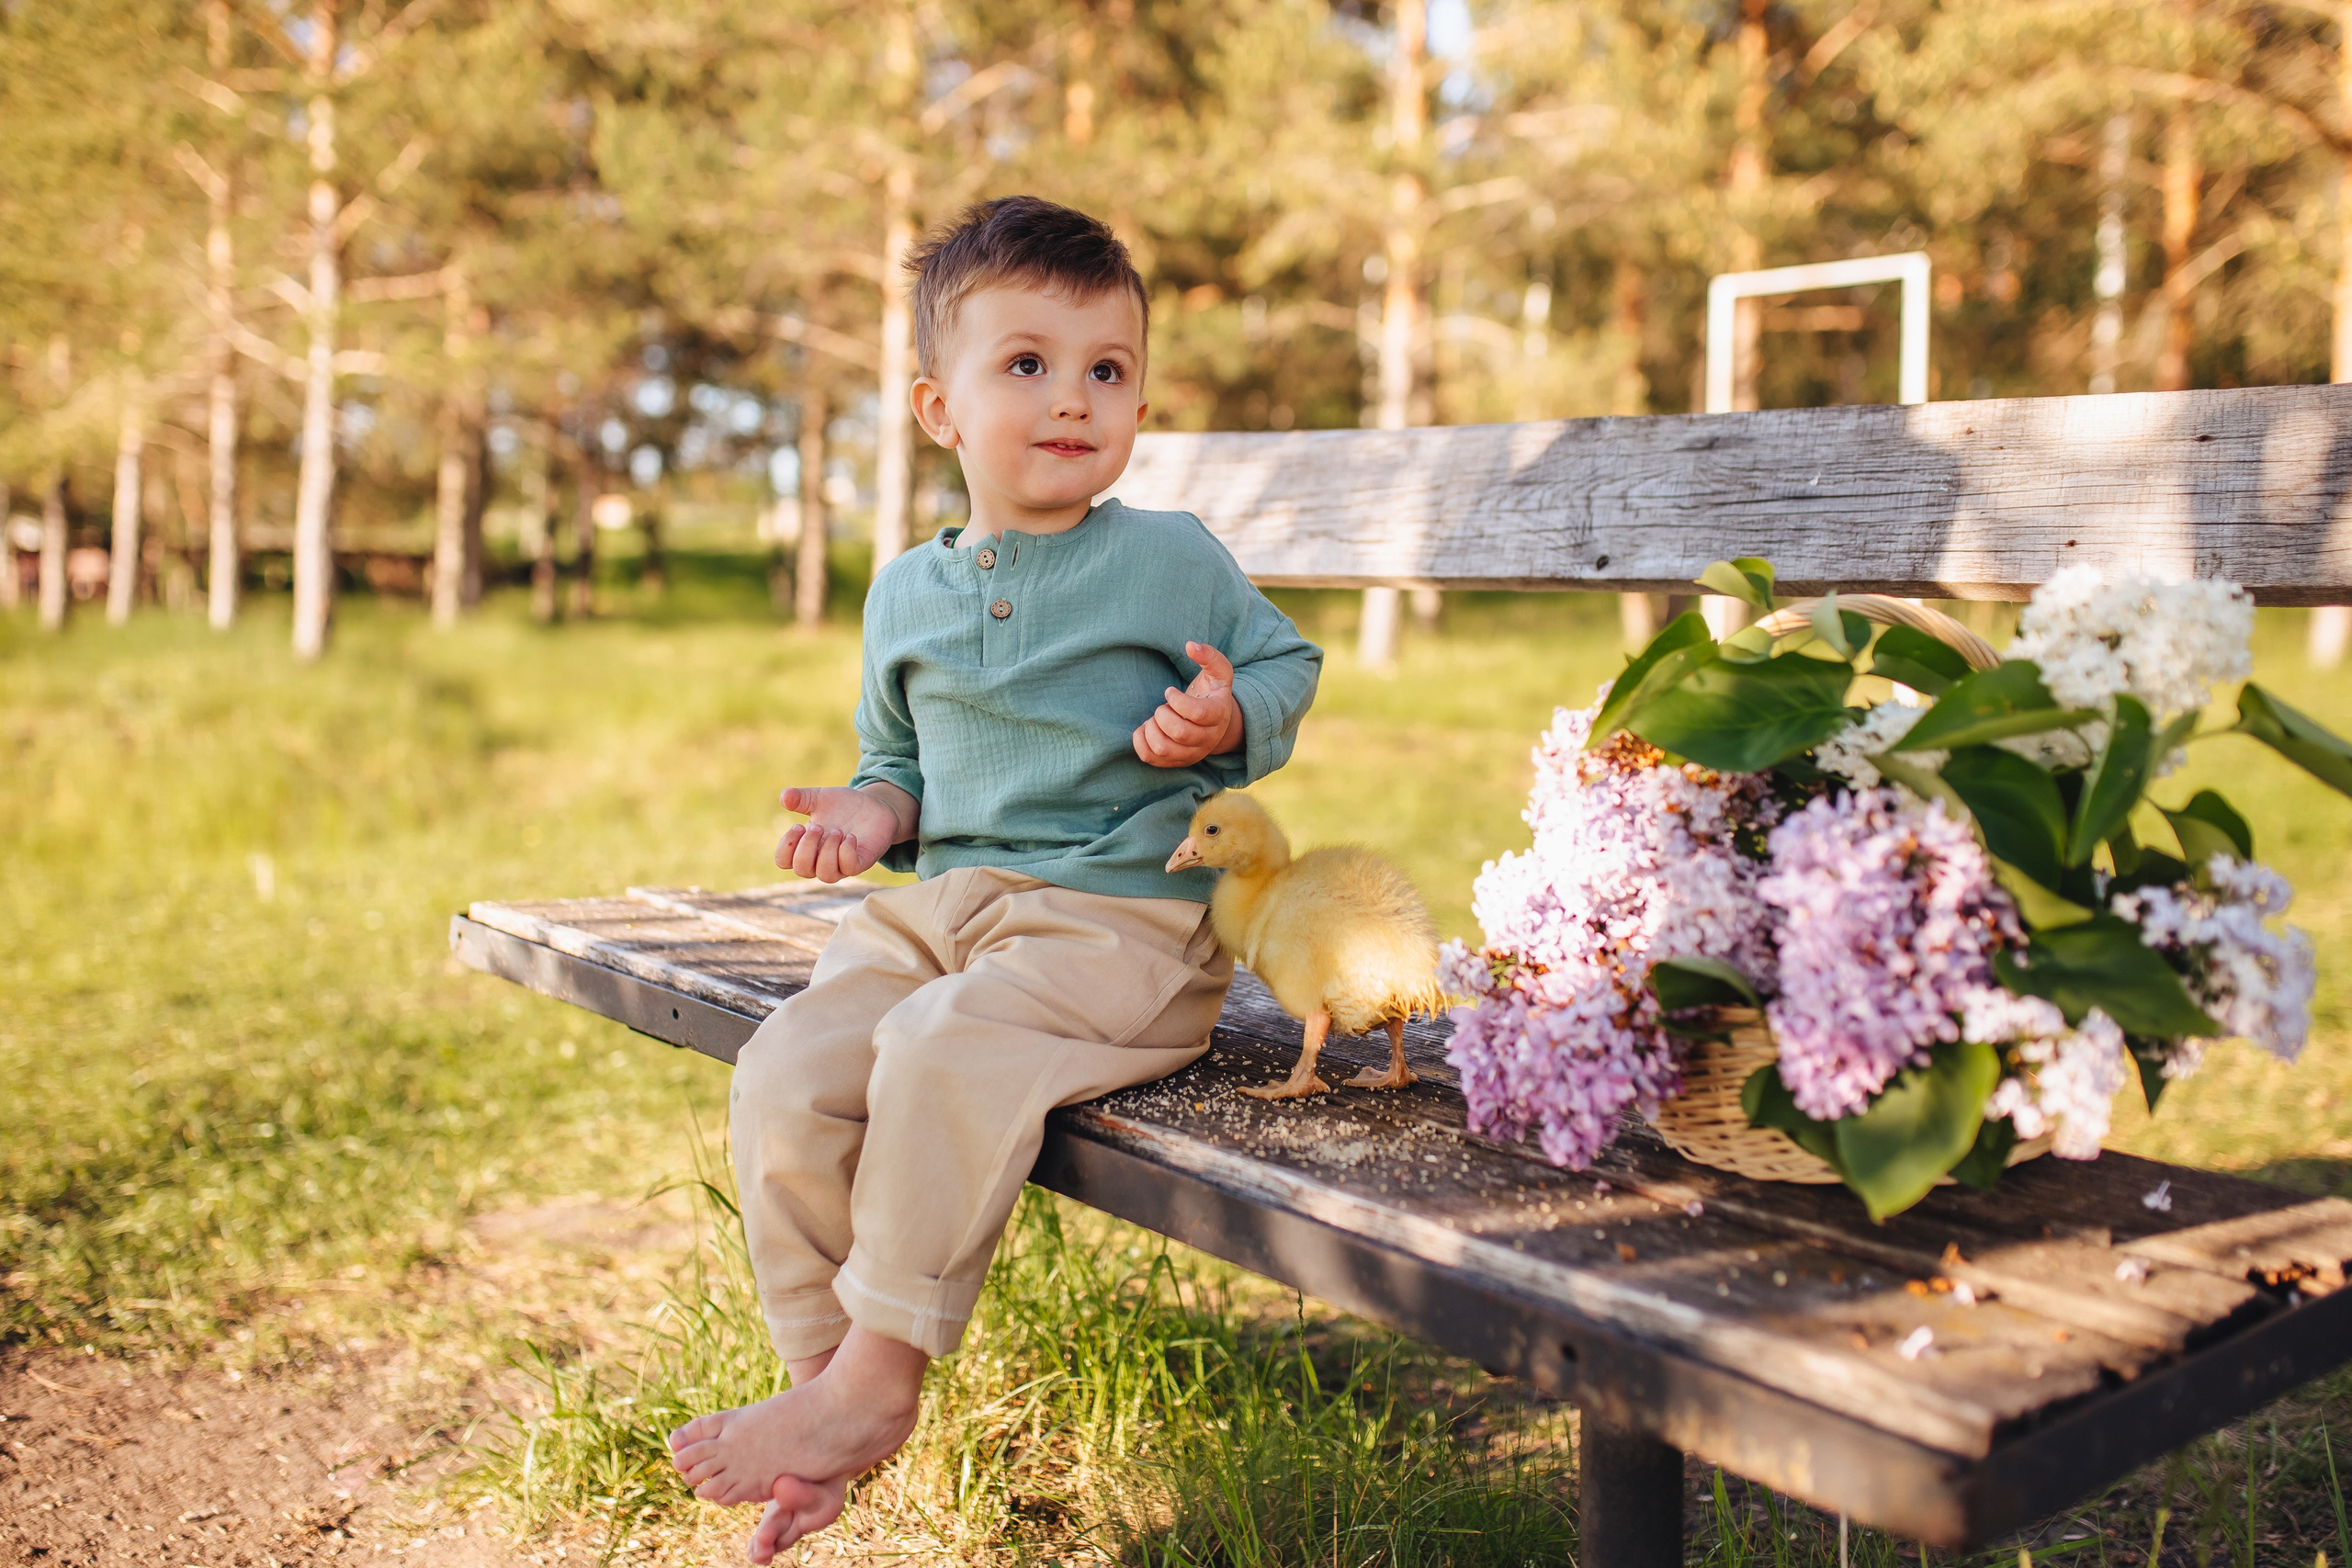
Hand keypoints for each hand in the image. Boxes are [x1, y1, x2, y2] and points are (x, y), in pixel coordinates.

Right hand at [775, 784, 911, 882]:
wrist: (875, 805)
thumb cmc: (844, 805)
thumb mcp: (819, 797)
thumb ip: (800, 798)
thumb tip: (784, 797)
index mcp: (807, 846)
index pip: (784, 861)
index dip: (785, 848)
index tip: (798, 826)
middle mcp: (822, 859)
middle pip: (802, 870)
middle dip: (807, 847)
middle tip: (818, 827)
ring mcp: (842, 863)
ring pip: (826, 875)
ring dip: (827, 851)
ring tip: (837, 830)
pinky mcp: (862, 862)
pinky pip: (850, 868)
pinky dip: (847, 852)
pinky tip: (850, 836)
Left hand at [1133, 641, 1243, 768]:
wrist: (1213, 724)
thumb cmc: (1211, 693)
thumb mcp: (1218, 672)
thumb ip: (1209, 656)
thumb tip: (1190, 646)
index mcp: (1218, 715)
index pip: (1198, 713)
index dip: (1177, 700)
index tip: (1169, 691)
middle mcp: (1208, 739)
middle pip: (1180, 733)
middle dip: (1163, 715)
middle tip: (1162, 706)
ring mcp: (1192, 754)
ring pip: (1163, 749)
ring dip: (1152, 729)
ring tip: (1155, 719)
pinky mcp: (1175, 762)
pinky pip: (1151, 758)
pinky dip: (1141, 742)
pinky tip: (1146, 728)